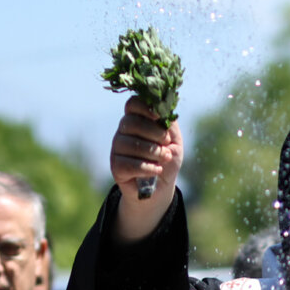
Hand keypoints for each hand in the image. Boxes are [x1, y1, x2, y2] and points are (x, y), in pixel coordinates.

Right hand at [110, 96, 183, 241]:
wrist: (161, 186)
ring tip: (165, 159)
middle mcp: (123, 131)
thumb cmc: (167, 159)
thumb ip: (168, 123)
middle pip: (131, 123)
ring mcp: (117, 149)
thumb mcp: (174, 139)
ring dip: (153, 152)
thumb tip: (162, 110)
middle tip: (167, 144)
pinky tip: (157, 170)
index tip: (159, 117)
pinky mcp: (116, 167)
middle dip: (153, 133)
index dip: (144, 107)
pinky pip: (128, 164)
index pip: (132, 104)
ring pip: (130, 144)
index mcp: (137, 119)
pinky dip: (147, 167)